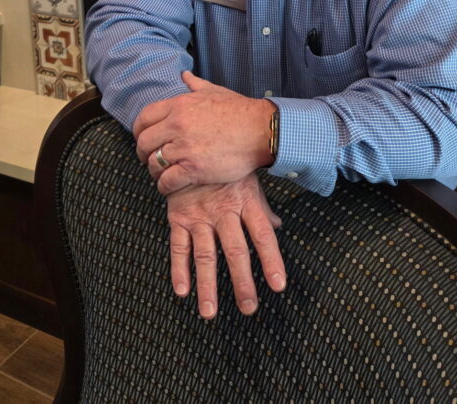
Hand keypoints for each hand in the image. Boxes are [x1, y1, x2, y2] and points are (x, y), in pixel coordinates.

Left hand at [134, 72, 274, 193]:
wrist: (260, 130)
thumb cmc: (239, 111)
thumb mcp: (215, 91)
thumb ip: (195, 84)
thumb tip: (184, 75)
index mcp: (179, 106)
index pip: (144, 118)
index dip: (139, 132)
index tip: (143, 139)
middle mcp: (177, 125)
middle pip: (144, 142)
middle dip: (143, 153)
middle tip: (150, 160)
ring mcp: (184, 147)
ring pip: (154, 163)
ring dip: (154, 171)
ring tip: (161, 174)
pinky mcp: (194, 168)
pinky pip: (167, 181)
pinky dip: (164, 186)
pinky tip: (169, 186)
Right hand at [167, 174, 285, 318]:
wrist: (191, 143)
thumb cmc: (225, 166)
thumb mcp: (248, 180)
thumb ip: (262, 207)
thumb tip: (278, 227)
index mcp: (246, 201)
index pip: (263, 235)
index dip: (271, 260)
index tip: (278, 285)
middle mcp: (224, 210)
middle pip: (236, 250)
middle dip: (242, 281)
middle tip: (249, 307)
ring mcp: (199, 215)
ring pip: (205, 254)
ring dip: (207, 285)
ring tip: (210, 312)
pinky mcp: (178, 217)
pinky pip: (178, 246)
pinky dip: (179, 269)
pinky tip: (182, 291)